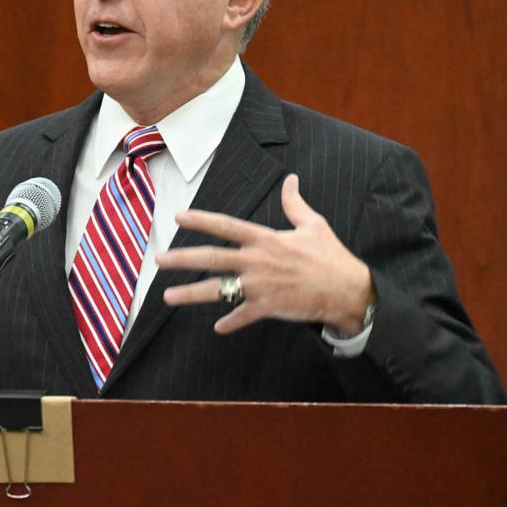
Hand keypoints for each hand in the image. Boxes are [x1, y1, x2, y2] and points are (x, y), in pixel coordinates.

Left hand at [157, 174, 375, 334]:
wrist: (347, 290)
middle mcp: (257, 261)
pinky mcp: (267, 307)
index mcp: (265, 239)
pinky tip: (217, 327)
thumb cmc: (331, 256)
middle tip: (159, 260)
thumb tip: (291, 179)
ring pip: (218, 289)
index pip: (226, 225)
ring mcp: (260, 286)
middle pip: (212, 258)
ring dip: (191, 294)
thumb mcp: (313, 225)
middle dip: (183, 259)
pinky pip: (242, 316)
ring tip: (168, 297)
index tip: (178, 216)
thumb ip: (295, 204)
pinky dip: (229, 322)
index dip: (201, 220)